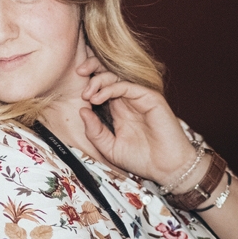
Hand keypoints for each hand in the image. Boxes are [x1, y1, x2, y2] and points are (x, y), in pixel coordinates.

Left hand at [75, 73, 200, 186]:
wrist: (166, 169)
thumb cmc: (141, 159)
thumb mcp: (109, 147)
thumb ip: (94, 131)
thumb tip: (81, 110)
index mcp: (118, 108)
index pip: (101, 85)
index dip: (87, 80)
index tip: (71, 85)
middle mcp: (128, 100)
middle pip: (108, 74)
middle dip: (91, 69)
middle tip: (77, 74)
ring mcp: (140, 97)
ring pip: (116, 77)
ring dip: (98, 80)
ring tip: (86, 94)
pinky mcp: (151, 98)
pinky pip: (127, 86)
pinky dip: (110, 89)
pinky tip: (97, 98)